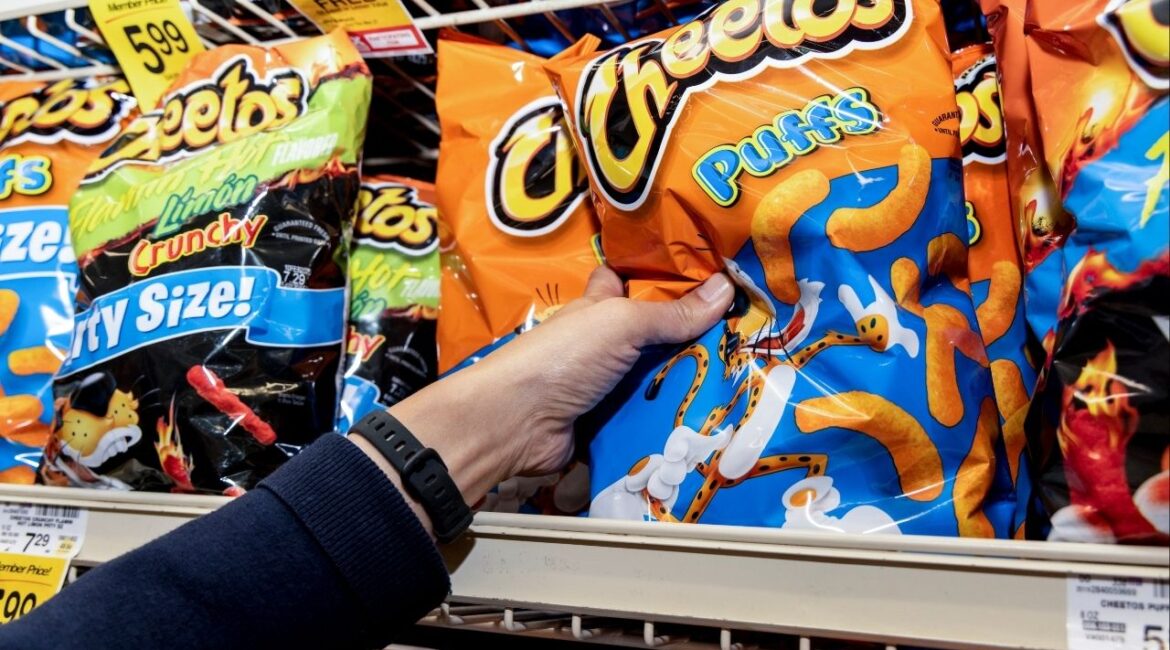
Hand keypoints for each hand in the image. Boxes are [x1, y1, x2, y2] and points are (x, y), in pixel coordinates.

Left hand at [351, 267, 732, 530]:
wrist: (517, 424)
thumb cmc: (563, 357)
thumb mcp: (621, 324)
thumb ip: (672, 314)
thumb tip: (727, 287)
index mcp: (598, 308)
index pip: (624, 282)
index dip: (653, 276)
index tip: (700, 275)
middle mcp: (600, 346)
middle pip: (653, 339)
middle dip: (690, 341)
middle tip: (745, 341)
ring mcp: (602, 388)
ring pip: (655, 384)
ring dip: (687, 388)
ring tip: (743, 387)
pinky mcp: (606, 428)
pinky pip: (646, 424)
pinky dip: (671, 426)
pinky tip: (713, 424)